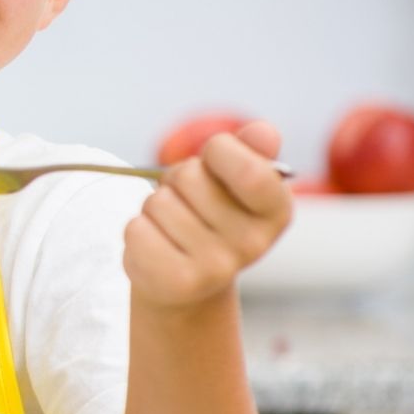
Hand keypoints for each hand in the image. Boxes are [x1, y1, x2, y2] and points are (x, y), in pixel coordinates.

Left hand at [124, 120, 292, 308]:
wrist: (185, 280)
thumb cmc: (208, 215)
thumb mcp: (232, 180)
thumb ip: (249, 151)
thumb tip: (263, 132)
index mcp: (276, 210)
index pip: (251, 171)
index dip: (219, 151)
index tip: (214, 158)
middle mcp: (254, 243)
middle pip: (190, 177)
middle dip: (177, 180)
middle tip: (186, 202)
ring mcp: (218, 267)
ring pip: (159, 202)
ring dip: (154, 207)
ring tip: (171, 226)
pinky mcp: (178, 282)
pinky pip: (136, 230)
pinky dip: (136, 230)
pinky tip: (156, 245)